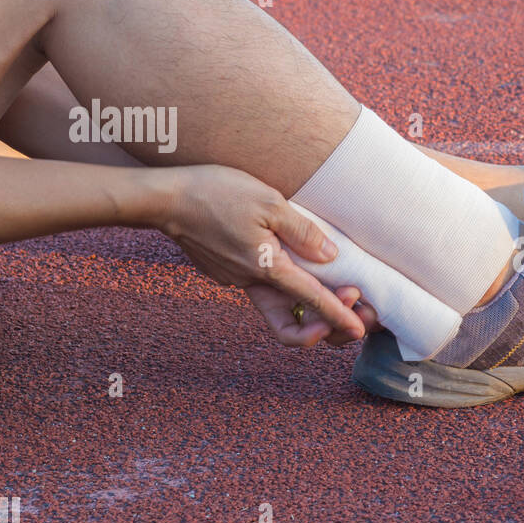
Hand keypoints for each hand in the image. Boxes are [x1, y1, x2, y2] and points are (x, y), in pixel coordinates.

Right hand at [152, 164, 366, 345]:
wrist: (164, 197)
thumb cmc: (215, 192)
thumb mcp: (268, 201)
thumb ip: (302, 231)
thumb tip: (331, 257)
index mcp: (266, 268)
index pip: (311, 301)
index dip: (339, 317)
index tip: (359, 330)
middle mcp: (252, 281)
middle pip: (293, 324)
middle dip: (327, 326)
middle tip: (356, 311)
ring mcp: (238, 278)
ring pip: (280, 308)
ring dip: (309, 309)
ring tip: (340, 292)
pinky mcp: (229, 270)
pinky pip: (265, 287)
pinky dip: (289, 287)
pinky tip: (303, 267)